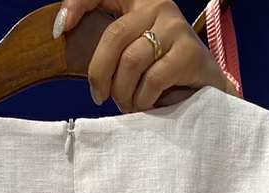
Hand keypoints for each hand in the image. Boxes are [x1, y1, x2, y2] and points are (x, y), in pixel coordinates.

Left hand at [54, 1, 236, 112]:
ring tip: (128, 104)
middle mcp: (159, 6)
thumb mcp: (132, 54)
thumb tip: (64, 36)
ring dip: (124, 93)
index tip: (60, 30)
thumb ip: (109, 46)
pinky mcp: (190, 53)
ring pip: (131, 61)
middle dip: (100, 73)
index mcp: (140, 0)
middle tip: (99, 96)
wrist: (208, 94)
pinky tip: (147, 105)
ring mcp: (176, 28)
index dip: (77, 4)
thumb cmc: (164, 76)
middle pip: (114, 35)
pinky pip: (152, 80)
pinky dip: (143, 100)